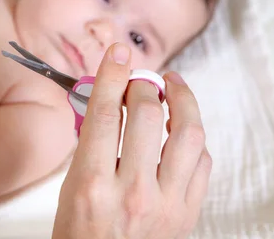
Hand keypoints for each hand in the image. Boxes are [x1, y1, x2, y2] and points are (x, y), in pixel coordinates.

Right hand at [53, 43, 211, 238]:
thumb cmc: (80, 234)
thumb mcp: (69, 188)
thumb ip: (90, 144)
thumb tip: (109, 102)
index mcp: (93, 185)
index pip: (106, 113)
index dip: (113, 75)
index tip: (118, 53)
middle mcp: (132, 193)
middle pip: (150, 115)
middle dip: (146, 85)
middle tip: (141, 79)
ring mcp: (166, 204)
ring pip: (188, 134)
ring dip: (182, 101)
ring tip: (172, 88)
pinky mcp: (188, 212)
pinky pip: (203, 161)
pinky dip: (193, 137)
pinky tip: (181, 129)